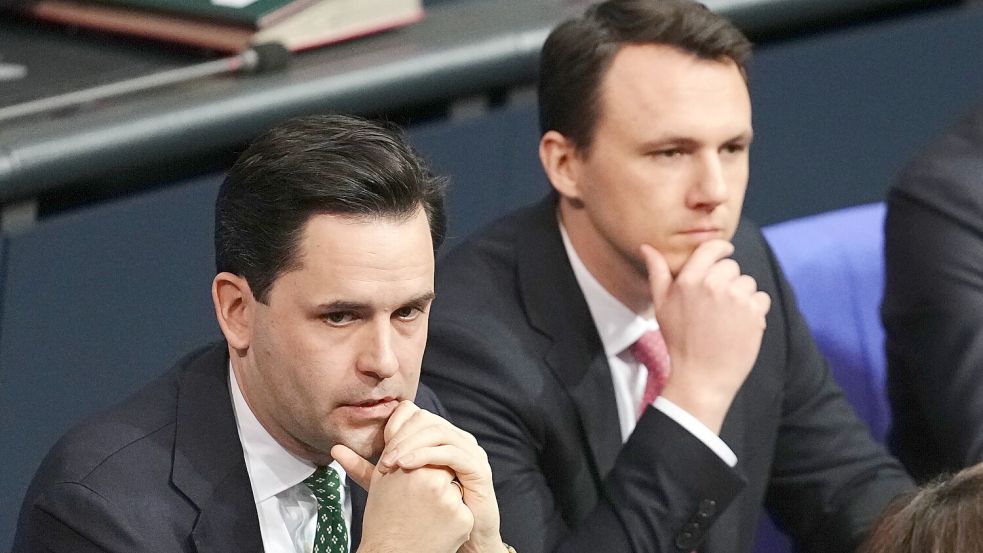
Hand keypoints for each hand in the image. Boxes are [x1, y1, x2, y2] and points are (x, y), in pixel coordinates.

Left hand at [333, 401, 503, 552]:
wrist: (459, 539)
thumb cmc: (428, 513)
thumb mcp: (391, 486)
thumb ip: (366, 468)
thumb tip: (336, 449)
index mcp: (439, 437)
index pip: (415, 414)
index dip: (395, 425)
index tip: (378, 444)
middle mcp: (458, 439)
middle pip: (427, 420)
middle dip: (401, 437)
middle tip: (384, 459)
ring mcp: (471, 451)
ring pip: (438, 432)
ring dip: (411, 445)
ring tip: (391, 463)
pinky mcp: (478, 468)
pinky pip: (452, 452)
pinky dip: (427, 455)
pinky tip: (407, 466)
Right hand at [642, 240, 770, 433]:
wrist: (701, 376)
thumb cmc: (679, 341)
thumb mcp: (661, 305)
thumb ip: (657, 272)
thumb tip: (647, 247)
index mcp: (689, 280)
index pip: (711, 248)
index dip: (721, 249)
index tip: (725, 253)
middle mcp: (713, 284)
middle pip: (731, 266)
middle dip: (727, 280)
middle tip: (717, 304)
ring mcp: (735, 297)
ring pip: (748, 282)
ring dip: (742, 295)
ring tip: (728, 317)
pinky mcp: (754, 312)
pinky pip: (761, 299)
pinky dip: (755, 310)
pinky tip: (740, 325)